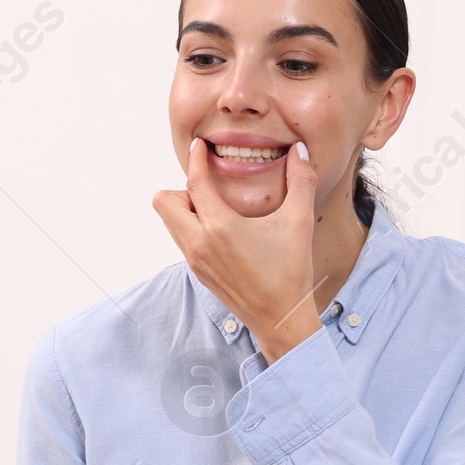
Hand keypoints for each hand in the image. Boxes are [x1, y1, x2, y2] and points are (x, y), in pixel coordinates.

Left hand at [152, 137, 321, 361]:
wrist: (280, 318)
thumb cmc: (290, 271)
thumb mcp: (300, 221)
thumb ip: (301, 180)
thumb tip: (300, 150)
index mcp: (219, 228)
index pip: (194, 182)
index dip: (195, 159)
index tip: (199, 146)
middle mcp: (198, 244)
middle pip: (163, 202)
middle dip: (182, 188)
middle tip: (211, 187)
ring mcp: (194, 260)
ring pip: (169, 222)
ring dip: (186, 209)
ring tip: (218, 208)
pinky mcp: (197, 272)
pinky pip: (181, 239)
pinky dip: (192, 227)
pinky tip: (221, 229)